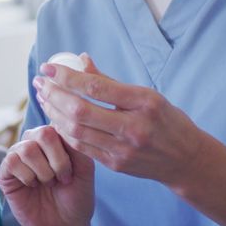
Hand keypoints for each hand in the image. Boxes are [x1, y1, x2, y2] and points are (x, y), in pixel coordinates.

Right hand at [0, 125, 93, 225]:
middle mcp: (35, 141)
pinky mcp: (5, 171)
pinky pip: (12, 162)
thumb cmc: (76, 196)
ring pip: (27, 149)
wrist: (64, 225)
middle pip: (43, 133)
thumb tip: (62, 125)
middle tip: (63, 178)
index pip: (58, 123)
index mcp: (54, 136)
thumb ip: (76, 144)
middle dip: (58, 160)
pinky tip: (33, 185)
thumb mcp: (85, 168)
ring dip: (44, 172)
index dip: (68, 145)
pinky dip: (28, 177)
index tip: (74, 167)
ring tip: (49, 184)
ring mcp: (19, 155)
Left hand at [33, 55, 206, 188]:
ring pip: (77, 131)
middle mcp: (134, 128)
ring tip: (44, 98)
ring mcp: (124, 150)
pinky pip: (82, 147)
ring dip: (54, 113)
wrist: (186, 160)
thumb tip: (81, 59)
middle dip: (54, 95)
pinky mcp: (116, 165)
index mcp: (144, 103)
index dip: (67, 77)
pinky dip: (65, 131)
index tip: (48, 67)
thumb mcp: (147, 95)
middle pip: (81, 111)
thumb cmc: (166, 121)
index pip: (96, 88)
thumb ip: (110, 81)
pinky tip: (56, 118)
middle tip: (40, 82)